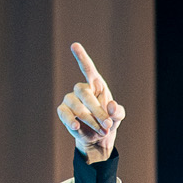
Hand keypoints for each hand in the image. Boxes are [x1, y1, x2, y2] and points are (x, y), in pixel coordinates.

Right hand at [58, 42, 123, 163]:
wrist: (97, 137)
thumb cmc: (108, 121)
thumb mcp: (117, 117)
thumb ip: (118, 112)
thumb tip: (111, 106)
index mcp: (96, 84)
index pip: (87, 68)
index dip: (81, 57)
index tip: (74, 45)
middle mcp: (81, 89)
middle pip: (85, 94)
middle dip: (97, 111)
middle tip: (107, 125)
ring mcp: (70, 100)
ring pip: (77, 106)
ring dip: (90, 120)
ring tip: (101, 131)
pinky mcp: (63, 112)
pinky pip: (64, 113)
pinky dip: (70, 120)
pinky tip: (76, 126)